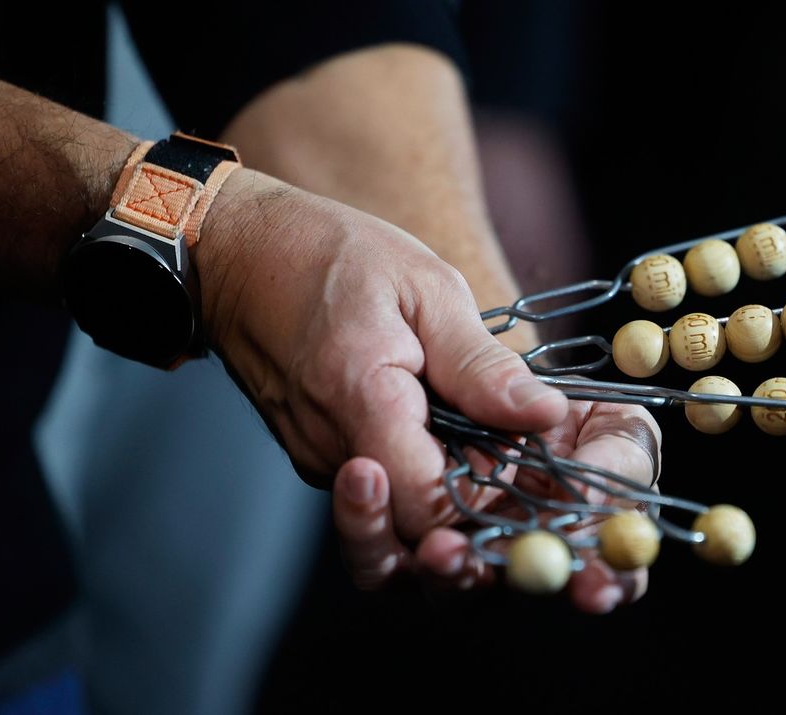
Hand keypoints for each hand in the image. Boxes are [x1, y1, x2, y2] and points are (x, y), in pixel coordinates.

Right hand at [199, 168, 660, 609]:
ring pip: (394, 518)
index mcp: (361, 401)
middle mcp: (332, 451)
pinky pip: (379, 490)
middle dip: (469, 522)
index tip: (524, 479)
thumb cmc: (331, 256)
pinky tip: (447, 436)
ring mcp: (321, 462)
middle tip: (512, 483)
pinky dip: (418, 476)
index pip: (425, 506)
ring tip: (480, 449)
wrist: (239, 254)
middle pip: (410, 531)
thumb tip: (546, 414)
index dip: (482, 508)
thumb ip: (482, 364)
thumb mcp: (425, 288)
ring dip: (446, 500)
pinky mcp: (320, 460)